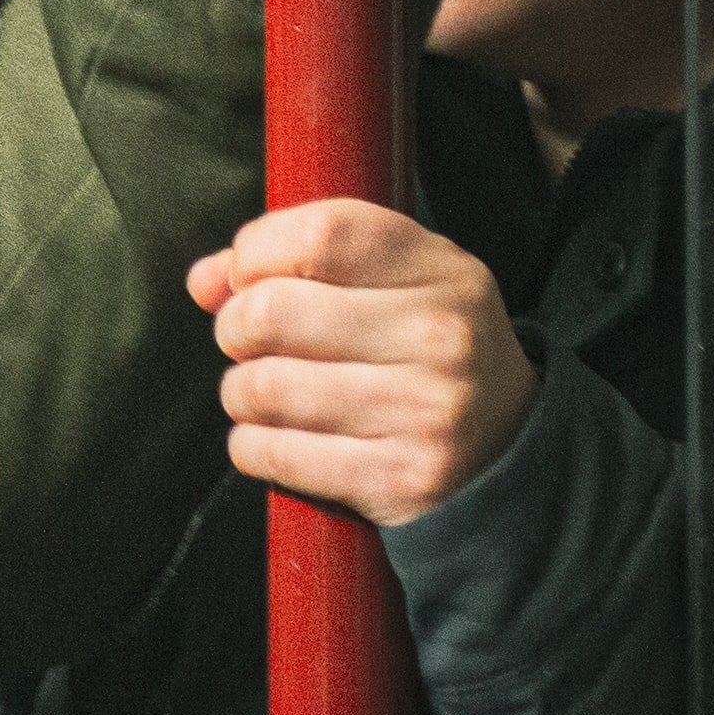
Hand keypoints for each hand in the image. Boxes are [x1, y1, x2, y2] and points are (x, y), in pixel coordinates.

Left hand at [194, 200, 536, 526]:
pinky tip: (277, 439)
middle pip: (269, 312)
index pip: (316, 234)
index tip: (249, 277)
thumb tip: (205, 281)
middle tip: (251, 344)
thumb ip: (291, 259)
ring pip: (261, 388)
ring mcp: (426, 413)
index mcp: (442, 271)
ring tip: (266, 393)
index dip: (255, 252)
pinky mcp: (400, 480)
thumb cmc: (421, 352)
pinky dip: (252, 446)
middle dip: (234, 329)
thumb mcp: (390, 282)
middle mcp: (441, 337)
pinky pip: (273, 454)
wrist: (508, 455)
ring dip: (240, 393)